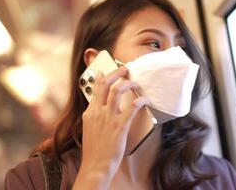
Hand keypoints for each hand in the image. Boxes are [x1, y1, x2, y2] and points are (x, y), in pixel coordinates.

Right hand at [73, 67, 148, 189]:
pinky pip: (132, 107)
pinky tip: (145, 100)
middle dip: (116, 73)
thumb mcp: (90, 129)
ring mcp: (108, 118)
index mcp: (90, 112)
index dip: (102, 76)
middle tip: (125, 69)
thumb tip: (98, 107)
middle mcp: (98, 112)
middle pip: (105, 84)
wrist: (95, 165)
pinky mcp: (120, 126)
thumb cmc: (95, 150)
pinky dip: (140, 100)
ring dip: (128, 83)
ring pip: (118, 91)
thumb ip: (94, 116)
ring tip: (135, 83)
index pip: (95, 88)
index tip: (105, 70)